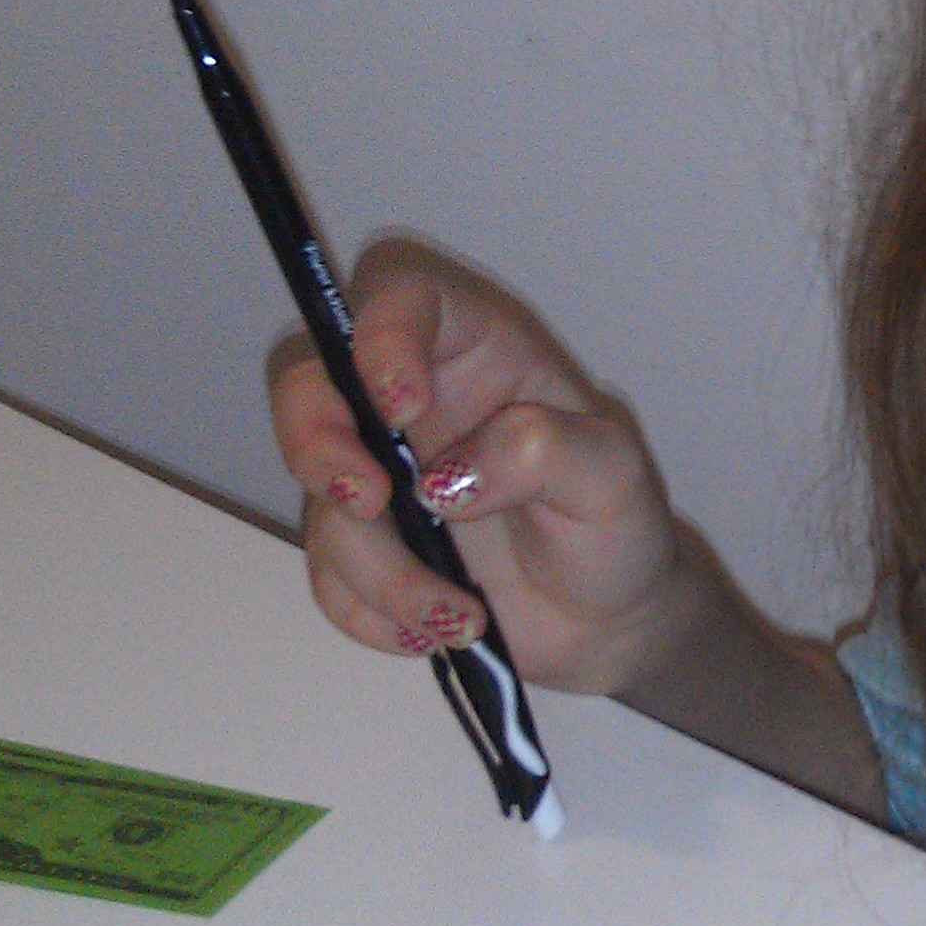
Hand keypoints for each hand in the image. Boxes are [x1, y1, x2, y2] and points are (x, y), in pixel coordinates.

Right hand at [268, 241, 691, 695]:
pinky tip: (440, 626)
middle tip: (371, 500)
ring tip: (461, 613)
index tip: (402, 405)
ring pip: (320, 497)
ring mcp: (378, 473)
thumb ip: (544, 452)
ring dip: (380, 568)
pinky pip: (327, 573)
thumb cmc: (613, 526)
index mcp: (477, 352)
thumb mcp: (611, 477)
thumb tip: (448, 478)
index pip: (404, 299)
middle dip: (316, 440)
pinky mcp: (362, 544)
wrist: (604, 620)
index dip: (382, 336)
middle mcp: (413, 404)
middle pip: (311, 380)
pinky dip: (372, 612)